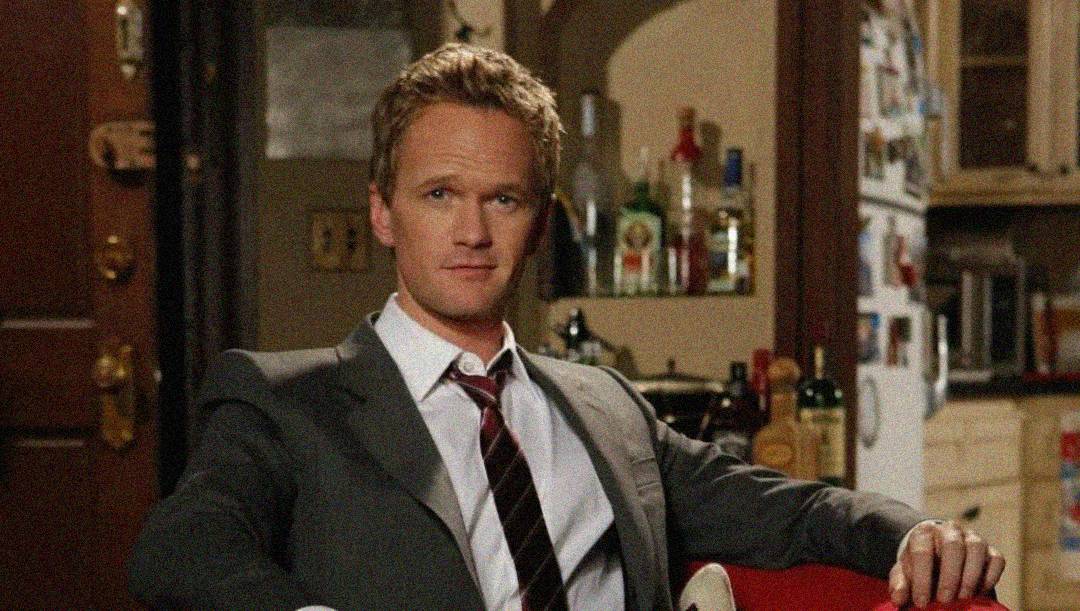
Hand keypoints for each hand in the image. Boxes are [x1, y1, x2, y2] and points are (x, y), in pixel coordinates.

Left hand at [888, 520, 1004, 607]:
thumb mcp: (905, 574)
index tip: (921, 602)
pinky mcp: (990, 550)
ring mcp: (972, 538)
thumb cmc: (921, 566)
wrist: (940, 556)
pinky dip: (990, 576)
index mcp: (924, 532)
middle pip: (952, 546)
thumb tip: (898, 599)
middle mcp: (949, 530)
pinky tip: (980, 592)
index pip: (922, 551)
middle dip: (949, 575)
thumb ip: (900, 584)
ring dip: (970, 575)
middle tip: (944, 600)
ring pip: (976, 548)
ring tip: (963, 597)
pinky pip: (996, 559)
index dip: (921, 579)